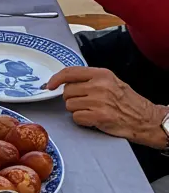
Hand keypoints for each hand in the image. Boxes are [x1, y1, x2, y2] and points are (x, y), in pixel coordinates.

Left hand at [47, 65, 168, 147]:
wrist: (143, 118)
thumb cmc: (126, 101)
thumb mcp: (111, 81)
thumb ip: (90, 79)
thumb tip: (65, 81)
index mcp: (101, 74)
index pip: (70, 72)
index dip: (56, 79)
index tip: (49, 85)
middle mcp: (99, 85)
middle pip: (67, 91)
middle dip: (72, 98)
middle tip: (86, 103)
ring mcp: (98, 101)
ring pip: (70, 105)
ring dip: (77, 110)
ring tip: (92, 110)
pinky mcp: (98, 116)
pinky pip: (76, 118)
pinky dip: (82, 120)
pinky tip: (93, 118)